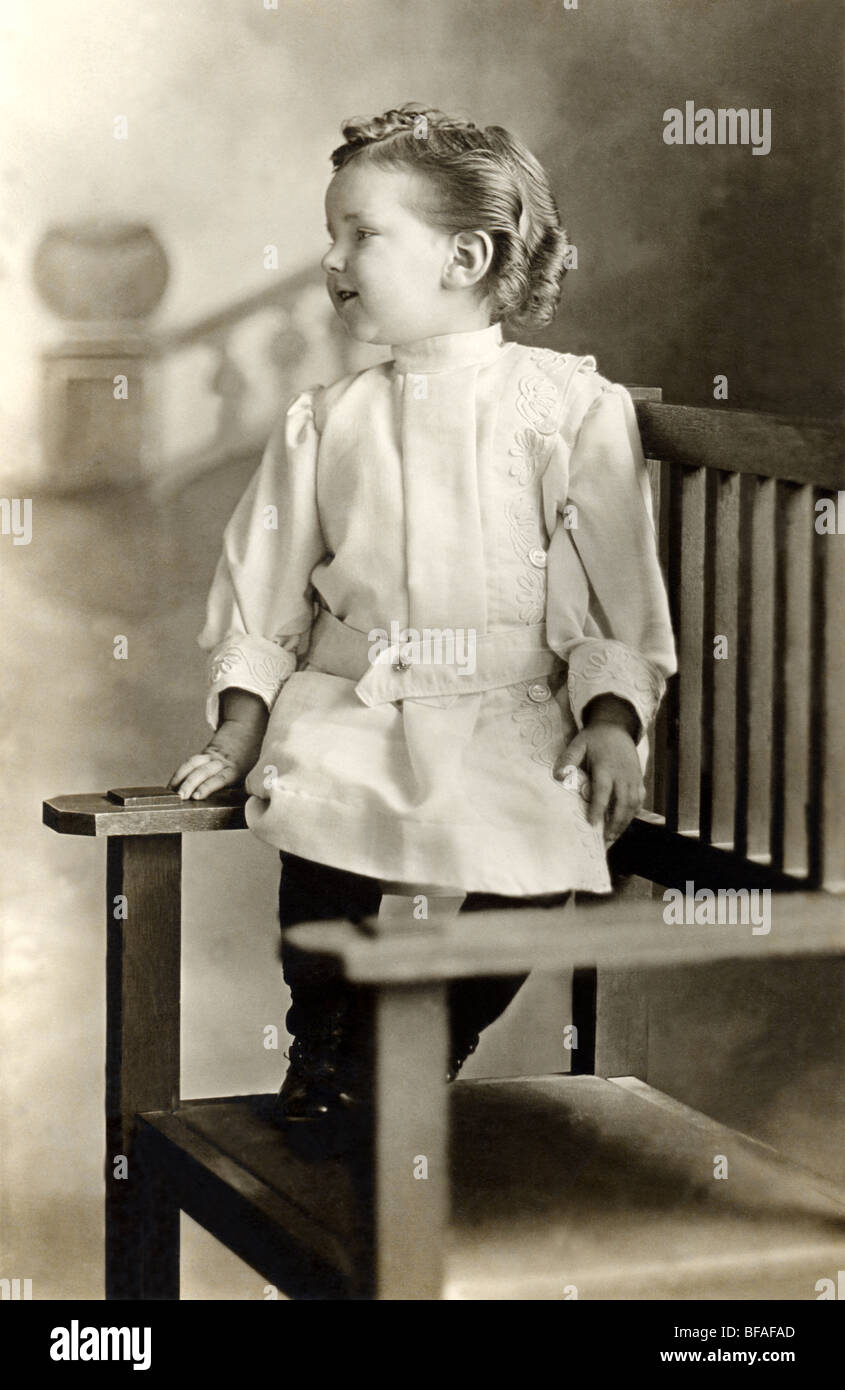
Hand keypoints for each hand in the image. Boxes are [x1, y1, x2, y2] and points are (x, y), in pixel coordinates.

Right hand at [169, 721, 262, 800]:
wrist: (246, 731)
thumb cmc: (250, 758)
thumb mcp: (251, 773)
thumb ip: (243, 788)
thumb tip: (240, 806)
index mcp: (234, 769)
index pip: (219, 778)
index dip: (207, 787)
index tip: (197, 796)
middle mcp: (220, 761)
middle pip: (202, 772)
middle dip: (189, 784)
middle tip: (180, 796)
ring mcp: (210, 756)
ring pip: (192, 764)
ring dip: (180, 777)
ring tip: (170, 791)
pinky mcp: (203, 753)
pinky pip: (190, 762)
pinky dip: (179, 772)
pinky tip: (172, 783)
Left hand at [553, 705, 644, 841]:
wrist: (617, 727)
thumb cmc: (594, 739)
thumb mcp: (578, 744)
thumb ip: (568, 759)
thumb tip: (559, 776)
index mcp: (606, 767)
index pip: (603, 791)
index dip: (598, 808)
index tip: (592, 824)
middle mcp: (622, 775)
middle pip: (622, 803)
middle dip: (614, 823)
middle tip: (605, 840)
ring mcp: (633, 778)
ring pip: (632, 804)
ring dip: (624, 822)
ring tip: (613, 837)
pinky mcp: (639, 779)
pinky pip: (639, 800)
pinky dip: (632, 814)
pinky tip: (623, 824)